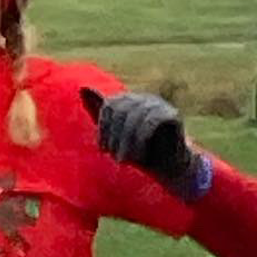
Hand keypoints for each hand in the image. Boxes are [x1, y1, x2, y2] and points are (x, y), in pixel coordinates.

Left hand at [80, 88, 209, 198]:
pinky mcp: (173, 115)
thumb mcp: (115, 135)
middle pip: (121, 110)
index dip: (103, 128)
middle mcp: (145, 98)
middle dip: (114, 137)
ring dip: (126, 142)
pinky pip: (152, 122)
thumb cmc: (140, 153)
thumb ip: (100, 113)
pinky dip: (141, 141)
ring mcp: (160, 105)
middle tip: (113, 157)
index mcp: (131, 100)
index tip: (102, 149)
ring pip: (135, 118)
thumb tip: (83, 88)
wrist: (169, 169)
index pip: (110, 106)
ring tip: (123, 160)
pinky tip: (139, 155)